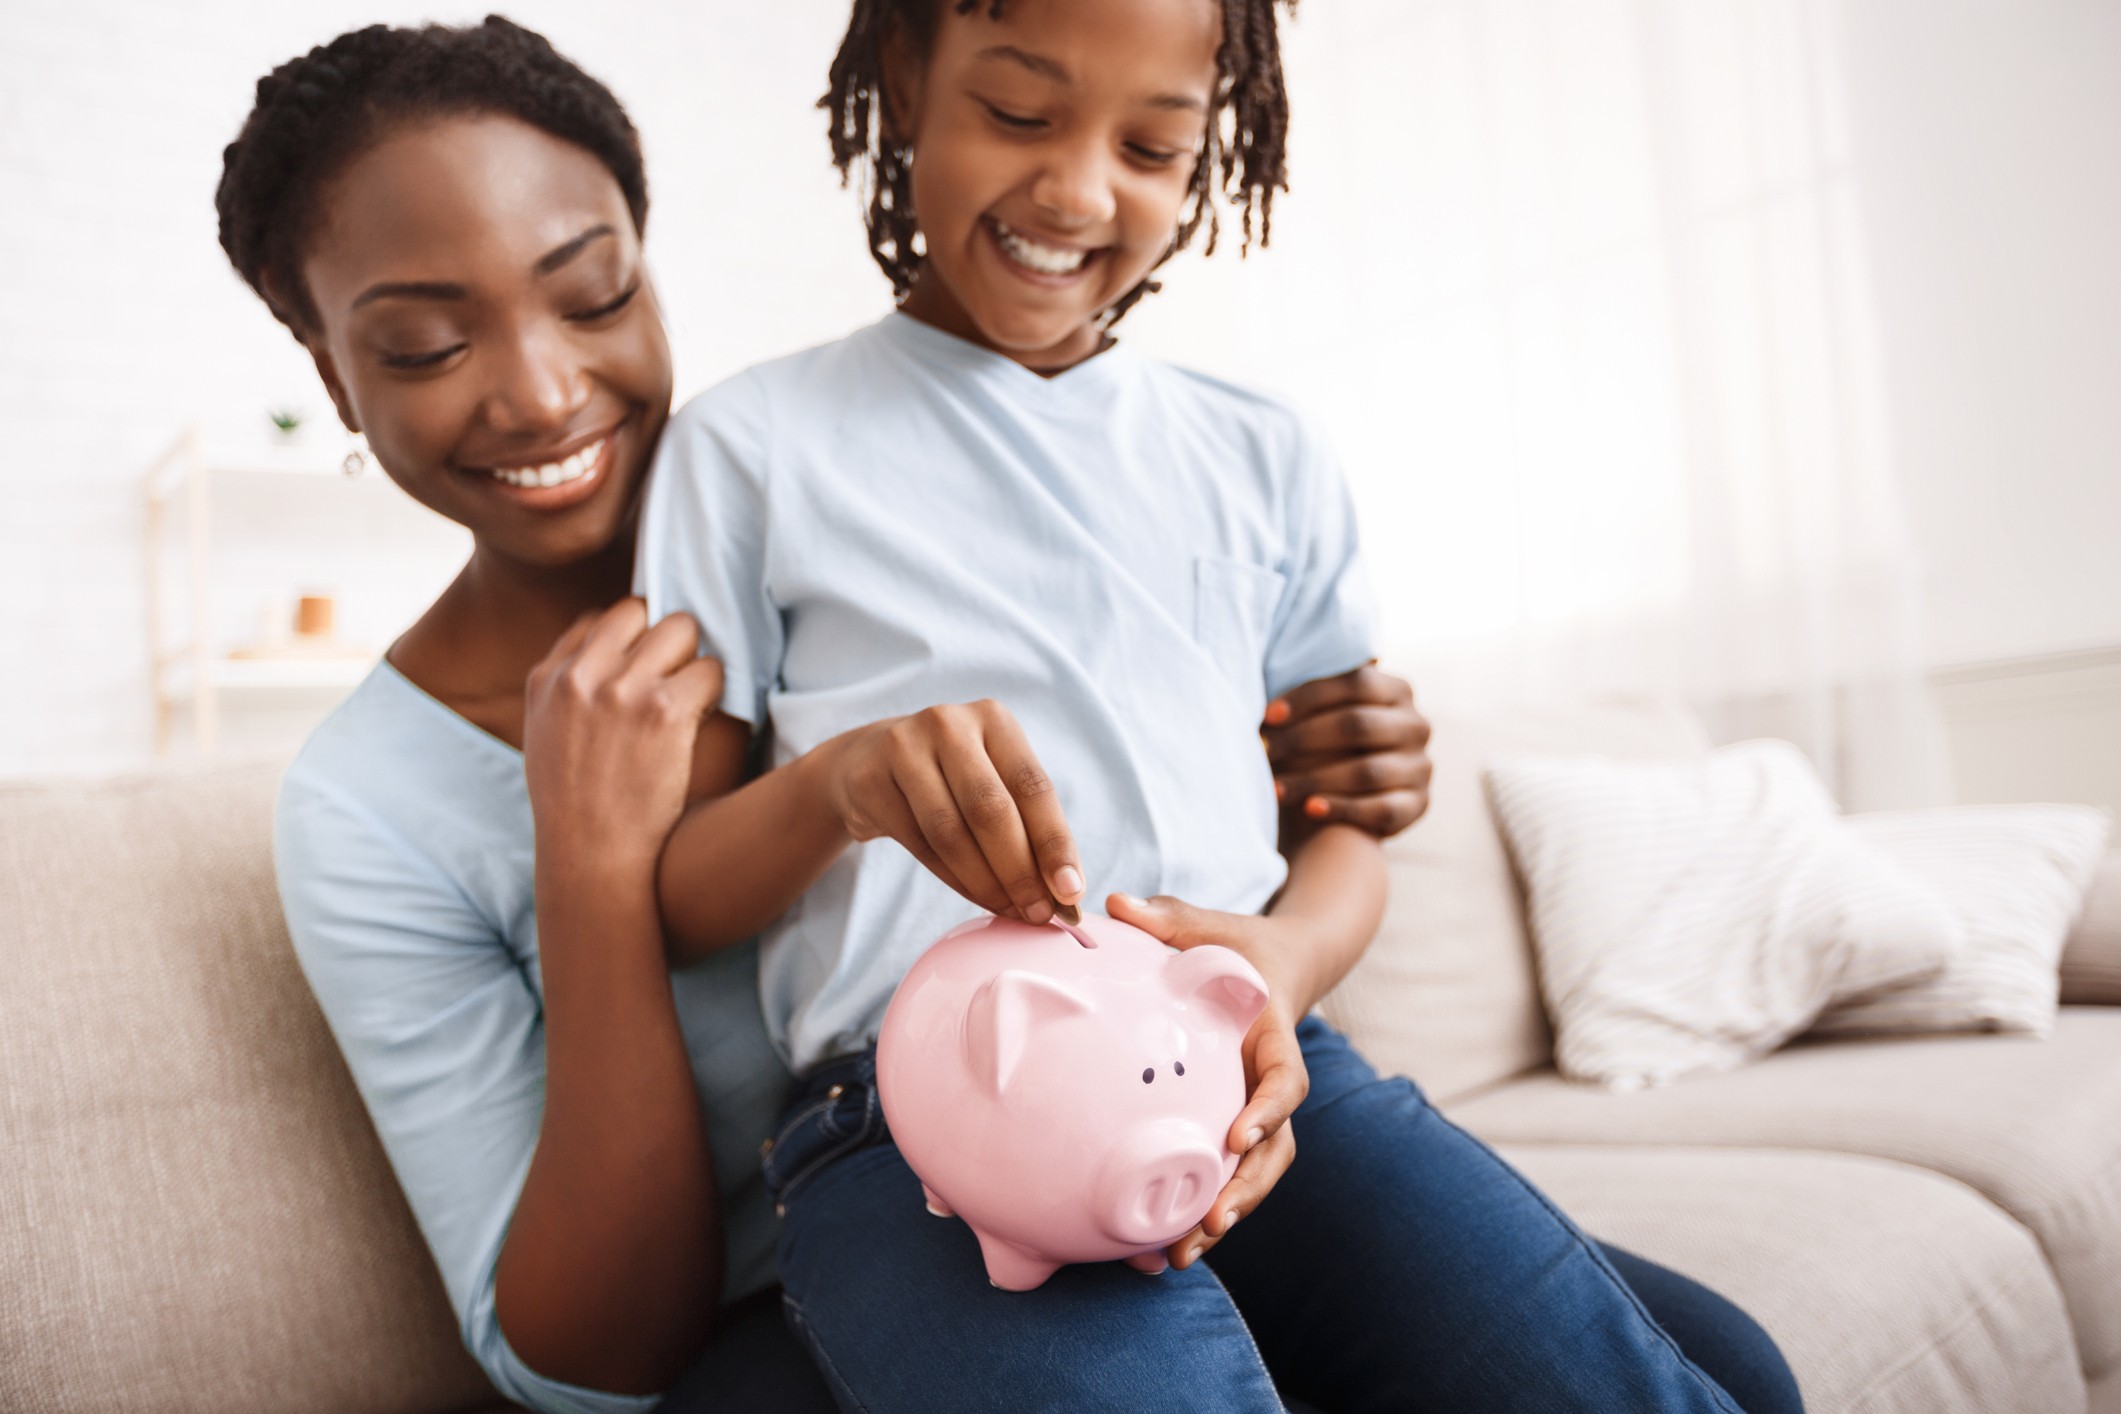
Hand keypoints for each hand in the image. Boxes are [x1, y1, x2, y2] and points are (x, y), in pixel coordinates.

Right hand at [522, 599, 723, 877]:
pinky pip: (712, 669)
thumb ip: (568, 691)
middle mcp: (580, 675)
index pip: (597, 620)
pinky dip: (716, 691)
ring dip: (694, 660)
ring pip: (681, 629)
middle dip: (664, 639)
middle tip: (673, 678)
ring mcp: (623, 690)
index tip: (641, 668)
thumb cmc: (574, 808)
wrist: (592, 857)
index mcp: (546, 679)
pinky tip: (703, 718)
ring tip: (690, 697)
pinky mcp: (665, 711)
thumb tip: (606, 656)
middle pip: (640, 611)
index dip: (628, 640)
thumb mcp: (546, 737)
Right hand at [816, 699, 1084, 923]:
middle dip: (1020, 870)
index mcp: (993, 719)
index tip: (1071, 892)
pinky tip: (976, 897)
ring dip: (987, 883)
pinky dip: (954, 879)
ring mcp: (903, 749)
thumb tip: (1067, 893)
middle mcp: (948, 725)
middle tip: (1040, 913)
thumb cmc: (951, 777)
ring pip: (951, 832)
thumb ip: (1029, 825)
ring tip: (1011, 911)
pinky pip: (919, 844)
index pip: (1033, 786)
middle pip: (991, 809)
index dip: (1055, 843)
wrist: (867, 762)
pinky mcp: (870, 781)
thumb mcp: (993, 778)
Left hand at [1106, 892, 1310, 1269]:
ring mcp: (1257, 1108)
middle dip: (1247, 1189)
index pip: (1286, 1079)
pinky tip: (1163, 1246)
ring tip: (1183, 1254)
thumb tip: (1114, 903)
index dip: (1268, 1109)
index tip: (1237, 1135)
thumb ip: (1168, 917)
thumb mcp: (1207, 924)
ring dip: (1226, 1213)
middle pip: (1275, 1148)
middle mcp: (1271, 1081)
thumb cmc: (1236, 944)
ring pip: (1255, 1172)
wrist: (1275, 965)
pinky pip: (1225, 1172)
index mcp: (1274, 1036)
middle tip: (1210, 1224)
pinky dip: (1202, 1208)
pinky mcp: (1233, 1123)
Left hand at [1264, 665, 1431, 838]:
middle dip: (1304, 738)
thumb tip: (1268, 708)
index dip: (1308, 697)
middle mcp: (1416, 725)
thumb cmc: (1328, 745)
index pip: (1355, 683)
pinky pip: (1381, 809)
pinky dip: (1342, 808)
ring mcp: (1421, 766)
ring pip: (1366, 771)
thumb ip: (1310, 700)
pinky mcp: (1419, 804)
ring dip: (1314, 779)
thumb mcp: (1327, 714)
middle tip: (1267, 751)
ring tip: (1275, 787)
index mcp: (1397, 690)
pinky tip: (1309, 809)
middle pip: (1358, 725)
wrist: (1354, 797)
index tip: (1268, 716)